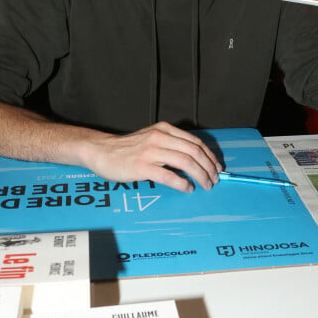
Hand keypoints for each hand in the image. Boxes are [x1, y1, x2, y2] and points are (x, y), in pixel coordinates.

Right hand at [82, 121, 221, 192]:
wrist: (101, 151)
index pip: (195, 142)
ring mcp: (151, 152)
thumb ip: (170, 144)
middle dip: (208, 167)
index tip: (216, 167)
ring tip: (205, 185)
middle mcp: (159, 137)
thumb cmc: (127, 148)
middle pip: (194, 152)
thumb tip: (194, 159)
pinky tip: (188, 188)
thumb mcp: (151, 137)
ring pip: (185, 162)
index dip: (209, 156)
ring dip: (200, 176)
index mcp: (164, 129)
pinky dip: (182, 183)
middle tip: (214, 179)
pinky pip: (169, 176)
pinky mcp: (142, 167)